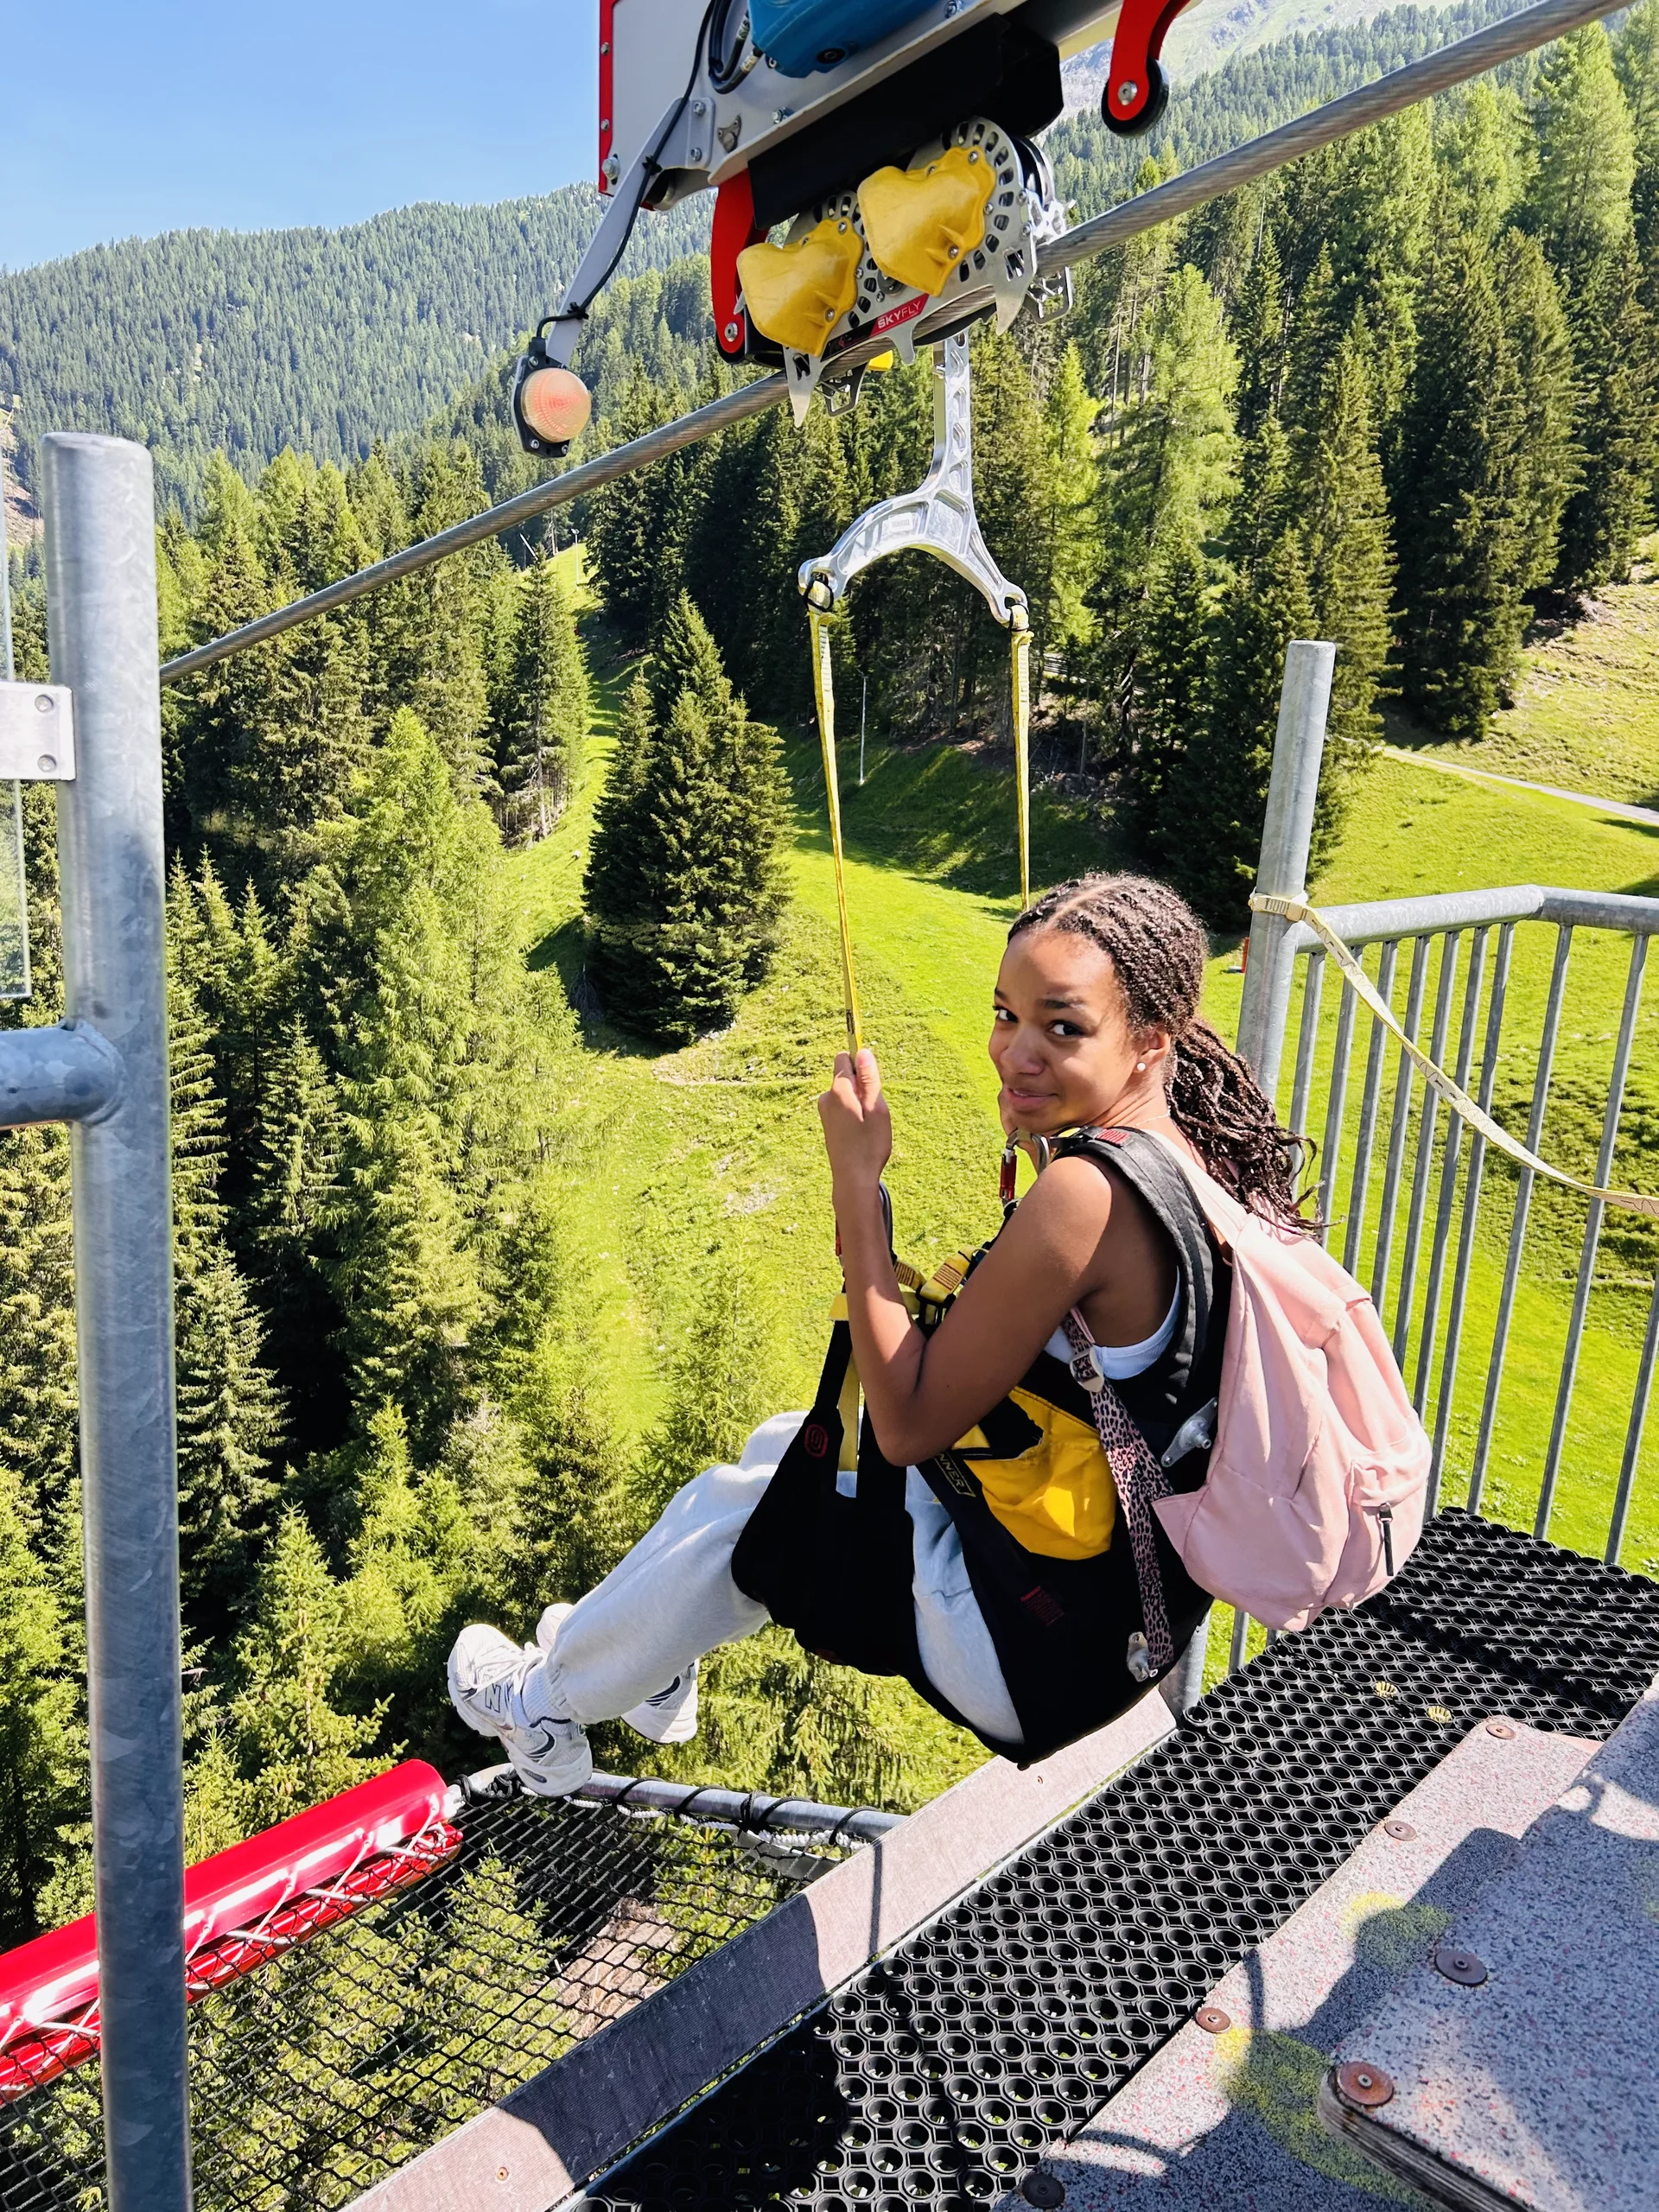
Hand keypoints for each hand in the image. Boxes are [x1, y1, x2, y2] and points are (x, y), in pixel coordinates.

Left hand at [818, 1047, 891, 1191]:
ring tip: (868, 1125)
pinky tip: (861, 1133)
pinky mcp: (828, 1123)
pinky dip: (854, 1113)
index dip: (861, 1065)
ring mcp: (825, 1111)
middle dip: (862, 1086)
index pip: (844, 1058)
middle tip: (874, 1111)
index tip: (872, 1082)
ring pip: (847, 1093)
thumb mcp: (876, 1108)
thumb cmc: (869, 1145)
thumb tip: (862, 1051)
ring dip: (860, 1102)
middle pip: (846, 1076)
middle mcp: (826, 1098)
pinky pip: (844, 1106)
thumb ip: (869, 1079)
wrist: (853, 1178)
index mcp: (838, 1091)